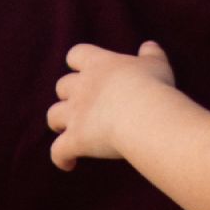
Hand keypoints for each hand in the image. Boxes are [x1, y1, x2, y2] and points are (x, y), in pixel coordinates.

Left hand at [48, 41, 175, 170]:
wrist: (144, 115)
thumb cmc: (153, 87)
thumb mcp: (156, 65)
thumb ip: (150, 54)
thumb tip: (149, 46)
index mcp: (98, 65)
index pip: (77, 54)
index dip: (79, 62)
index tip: (85, 69)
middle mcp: (81, 87)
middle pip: (62, 86)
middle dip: (68, 95)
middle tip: (82, 105)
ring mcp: (75, 114)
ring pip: (53, 115)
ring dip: (58, 123)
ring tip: (67, 132)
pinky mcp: (75, 140)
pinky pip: (58, 151)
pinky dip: (61, 158)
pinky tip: (69, 164)